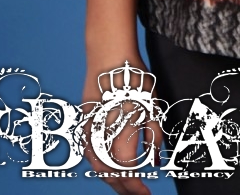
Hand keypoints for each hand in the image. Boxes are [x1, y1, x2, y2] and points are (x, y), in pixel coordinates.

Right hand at [81, 54, 163, 194]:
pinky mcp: (84, 122)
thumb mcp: (152, 106)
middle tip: (137, 193)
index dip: (136, 188)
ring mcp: (89, 130)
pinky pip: (89, 153)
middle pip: (109, 175)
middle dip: (123, 188)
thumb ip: (154, 137)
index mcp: (120, 135)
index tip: (146, 193)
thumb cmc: (134, 79)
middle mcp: (101, 137)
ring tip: (125, 183)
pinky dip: (99, 165)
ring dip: (110, 179)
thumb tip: (155, 162)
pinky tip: (108, 166)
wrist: (109, 57)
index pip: (127, 174)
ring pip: (96, 167)